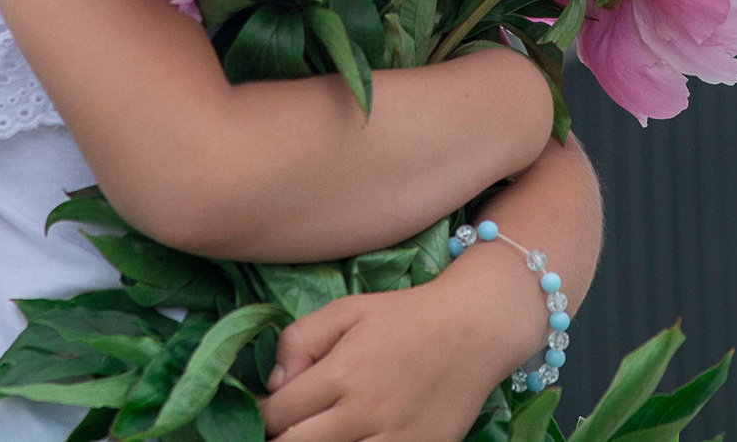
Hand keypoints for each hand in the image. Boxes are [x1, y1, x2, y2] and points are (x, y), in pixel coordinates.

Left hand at [258, 283, 528, 441]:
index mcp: (342, 373)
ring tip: (315, 434)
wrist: (475, 328)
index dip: (260, 415)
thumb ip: (300, 339)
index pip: (276, 414)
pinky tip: (349, 439)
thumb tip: (273, 384)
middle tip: (281, 430)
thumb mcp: (348, 309)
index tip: (263, 410)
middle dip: (278, 440)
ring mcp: (394, 440)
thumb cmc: (406, 316)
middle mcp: (364, 412)